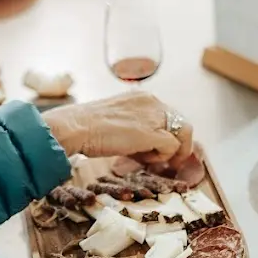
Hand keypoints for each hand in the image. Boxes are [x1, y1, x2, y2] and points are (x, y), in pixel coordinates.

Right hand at [43, 91, 193, 167]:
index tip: (157, 150)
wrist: (74, 127)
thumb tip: (145, 145)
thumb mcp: (116, 119)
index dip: (167, 135)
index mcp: (143, 97)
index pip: (169, 115)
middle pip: (181, 124)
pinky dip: (163, 157)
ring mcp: (153, 116)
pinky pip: (172, 146)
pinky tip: (144, 159)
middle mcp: (152, 102)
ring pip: (183, 134)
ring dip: (172, 152)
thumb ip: (134, 126)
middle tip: (164, 161)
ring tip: (150, 160)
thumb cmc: (86, 127)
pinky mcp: (150, 133)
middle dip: (176, 145)